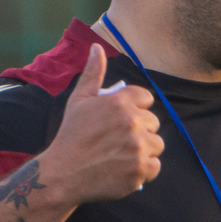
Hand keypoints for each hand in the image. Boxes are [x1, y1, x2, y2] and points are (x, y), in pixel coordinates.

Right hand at [39, 43, 163, 203]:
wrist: (63, 174)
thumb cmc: (71, 135)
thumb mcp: (79, 100)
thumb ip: (93, 73)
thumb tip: (97, 47)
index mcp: (120, 102)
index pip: (147, 99)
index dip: (136, 109)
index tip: (121, 120)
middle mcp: (132, 123)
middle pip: (153, 123)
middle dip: (140, 130)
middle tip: (119, 140)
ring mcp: (138, 148)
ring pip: (156, 145)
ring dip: (145, 150)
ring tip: (123, 155)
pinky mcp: (140, 170)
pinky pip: (155, 166)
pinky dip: (144, 170)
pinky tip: (126, 168)